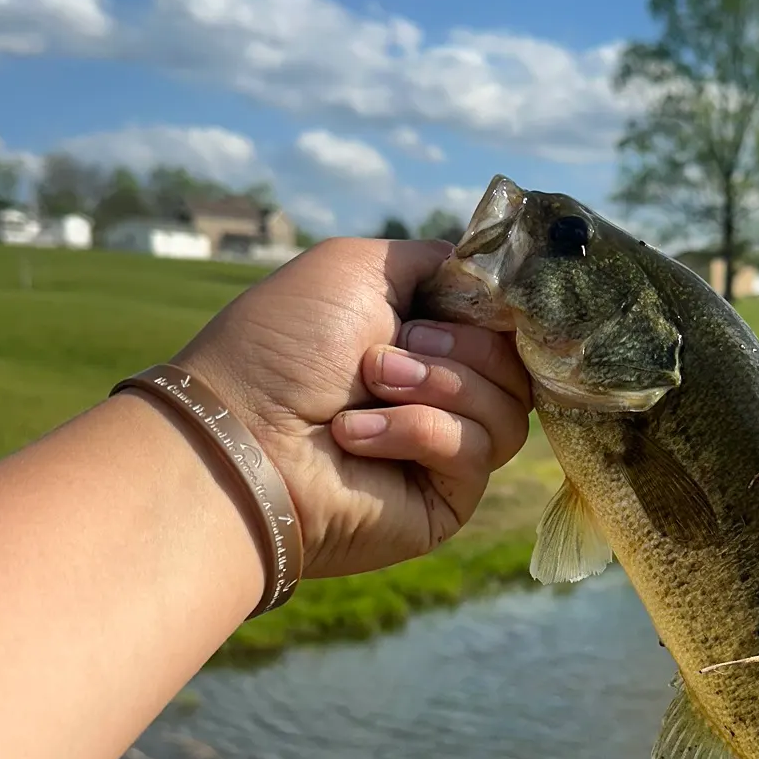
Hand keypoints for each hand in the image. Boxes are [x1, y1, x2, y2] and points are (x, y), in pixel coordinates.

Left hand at [171, 238, 530, 578]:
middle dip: (457, 346)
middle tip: (383, 354)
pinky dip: (418, 431)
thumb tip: (494, 276)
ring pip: (508, 404)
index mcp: (424, 335)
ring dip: (437, 385)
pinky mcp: (448, 497)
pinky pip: (478, 450)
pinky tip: (357, 435)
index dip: (498, 308)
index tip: (478, 299)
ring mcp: (447, 446)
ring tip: (369, 388)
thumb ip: (436, 261)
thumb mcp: (357, 267)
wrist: (241, 435)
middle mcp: (441, 389)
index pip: (503, 320)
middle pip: (516, 360)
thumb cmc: (283, 346)